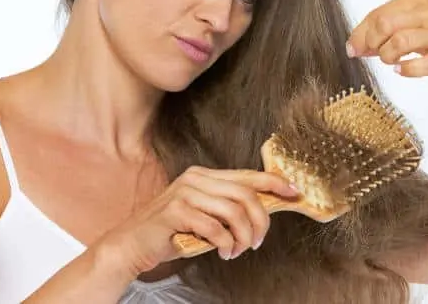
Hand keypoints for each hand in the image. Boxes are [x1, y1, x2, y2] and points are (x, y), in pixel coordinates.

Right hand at [94, 166, 298, 276]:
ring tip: (238, 250)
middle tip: (258, 242)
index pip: (247, 175)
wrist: (132, 244)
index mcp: (204, 176)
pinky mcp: (175, 211)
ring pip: (233, 211)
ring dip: (243, 236)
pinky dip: (225, 244)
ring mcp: (184, 193)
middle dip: (260, 221)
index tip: (294, 192)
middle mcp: (195, 179)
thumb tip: (264, 212)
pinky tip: (223, 252)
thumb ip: (227, 209)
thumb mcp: (204, 215)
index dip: (274, 183)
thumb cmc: (171, 232)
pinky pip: (215, 227)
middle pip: (245, 194)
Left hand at [346, 0, 427, 87]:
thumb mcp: (423, 22)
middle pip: (385, 24)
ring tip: (390, 62)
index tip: (352, 49)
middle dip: (369, 43)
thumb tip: (357, 44)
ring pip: (400, 41)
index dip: (360, 33)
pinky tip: (402, 71)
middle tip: (368, 56)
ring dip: (387, 56)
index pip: (379, 13)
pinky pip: (423, 63)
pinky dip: (407, 69)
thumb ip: (393, 27)